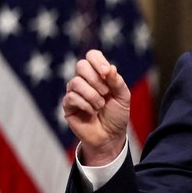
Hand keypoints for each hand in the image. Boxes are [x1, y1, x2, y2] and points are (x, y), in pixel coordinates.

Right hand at [62, 49, 130, 164]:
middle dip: (95, 79)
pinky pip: (71, 97)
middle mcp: (84, 80)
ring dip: (92, 95)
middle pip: (81, 65)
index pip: (92, 56)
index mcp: (99, 75)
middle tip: (106, 93)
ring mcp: (74, 92)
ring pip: (75, 82)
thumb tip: (110, 67)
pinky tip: (92, 112)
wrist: (111, 136)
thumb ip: (117, 81)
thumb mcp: (123, 97)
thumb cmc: (117, 115)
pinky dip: (86, 105)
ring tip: (100, 106)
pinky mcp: (68, 105)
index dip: (98, 61)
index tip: (107, 73)